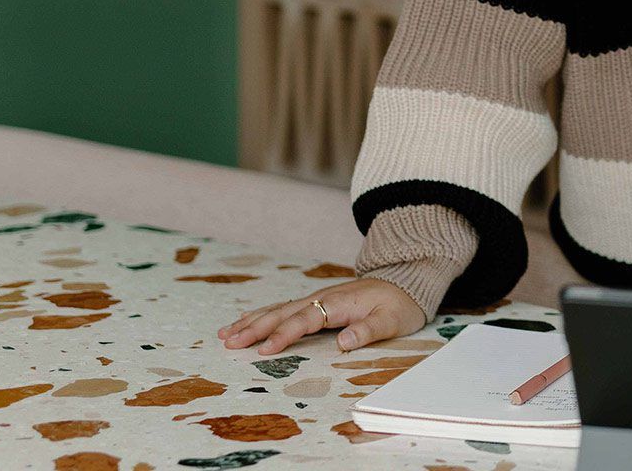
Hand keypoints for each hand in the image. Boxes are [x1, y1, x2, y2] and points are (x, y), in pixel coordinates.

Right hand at [218, 278, 424, 353]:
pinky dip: (263, 315)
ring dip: (252, 321)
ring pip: (278, 309)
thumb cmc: (399, 304)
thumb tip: (344, 343)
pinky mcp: (317, 302)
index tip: (264, 350)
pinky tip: (247, 321)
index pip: (304, 320)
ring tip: (226, 333)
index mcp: (338, 303)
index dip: (283, 335)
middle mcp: (322, 298)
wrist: (406, 282)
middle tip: (228, 342)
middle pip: (282, 313)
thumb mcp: (392, 320)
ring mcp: (318, 299)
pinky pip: (285, 309)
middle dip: (254, 328)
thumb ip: (368, 331)